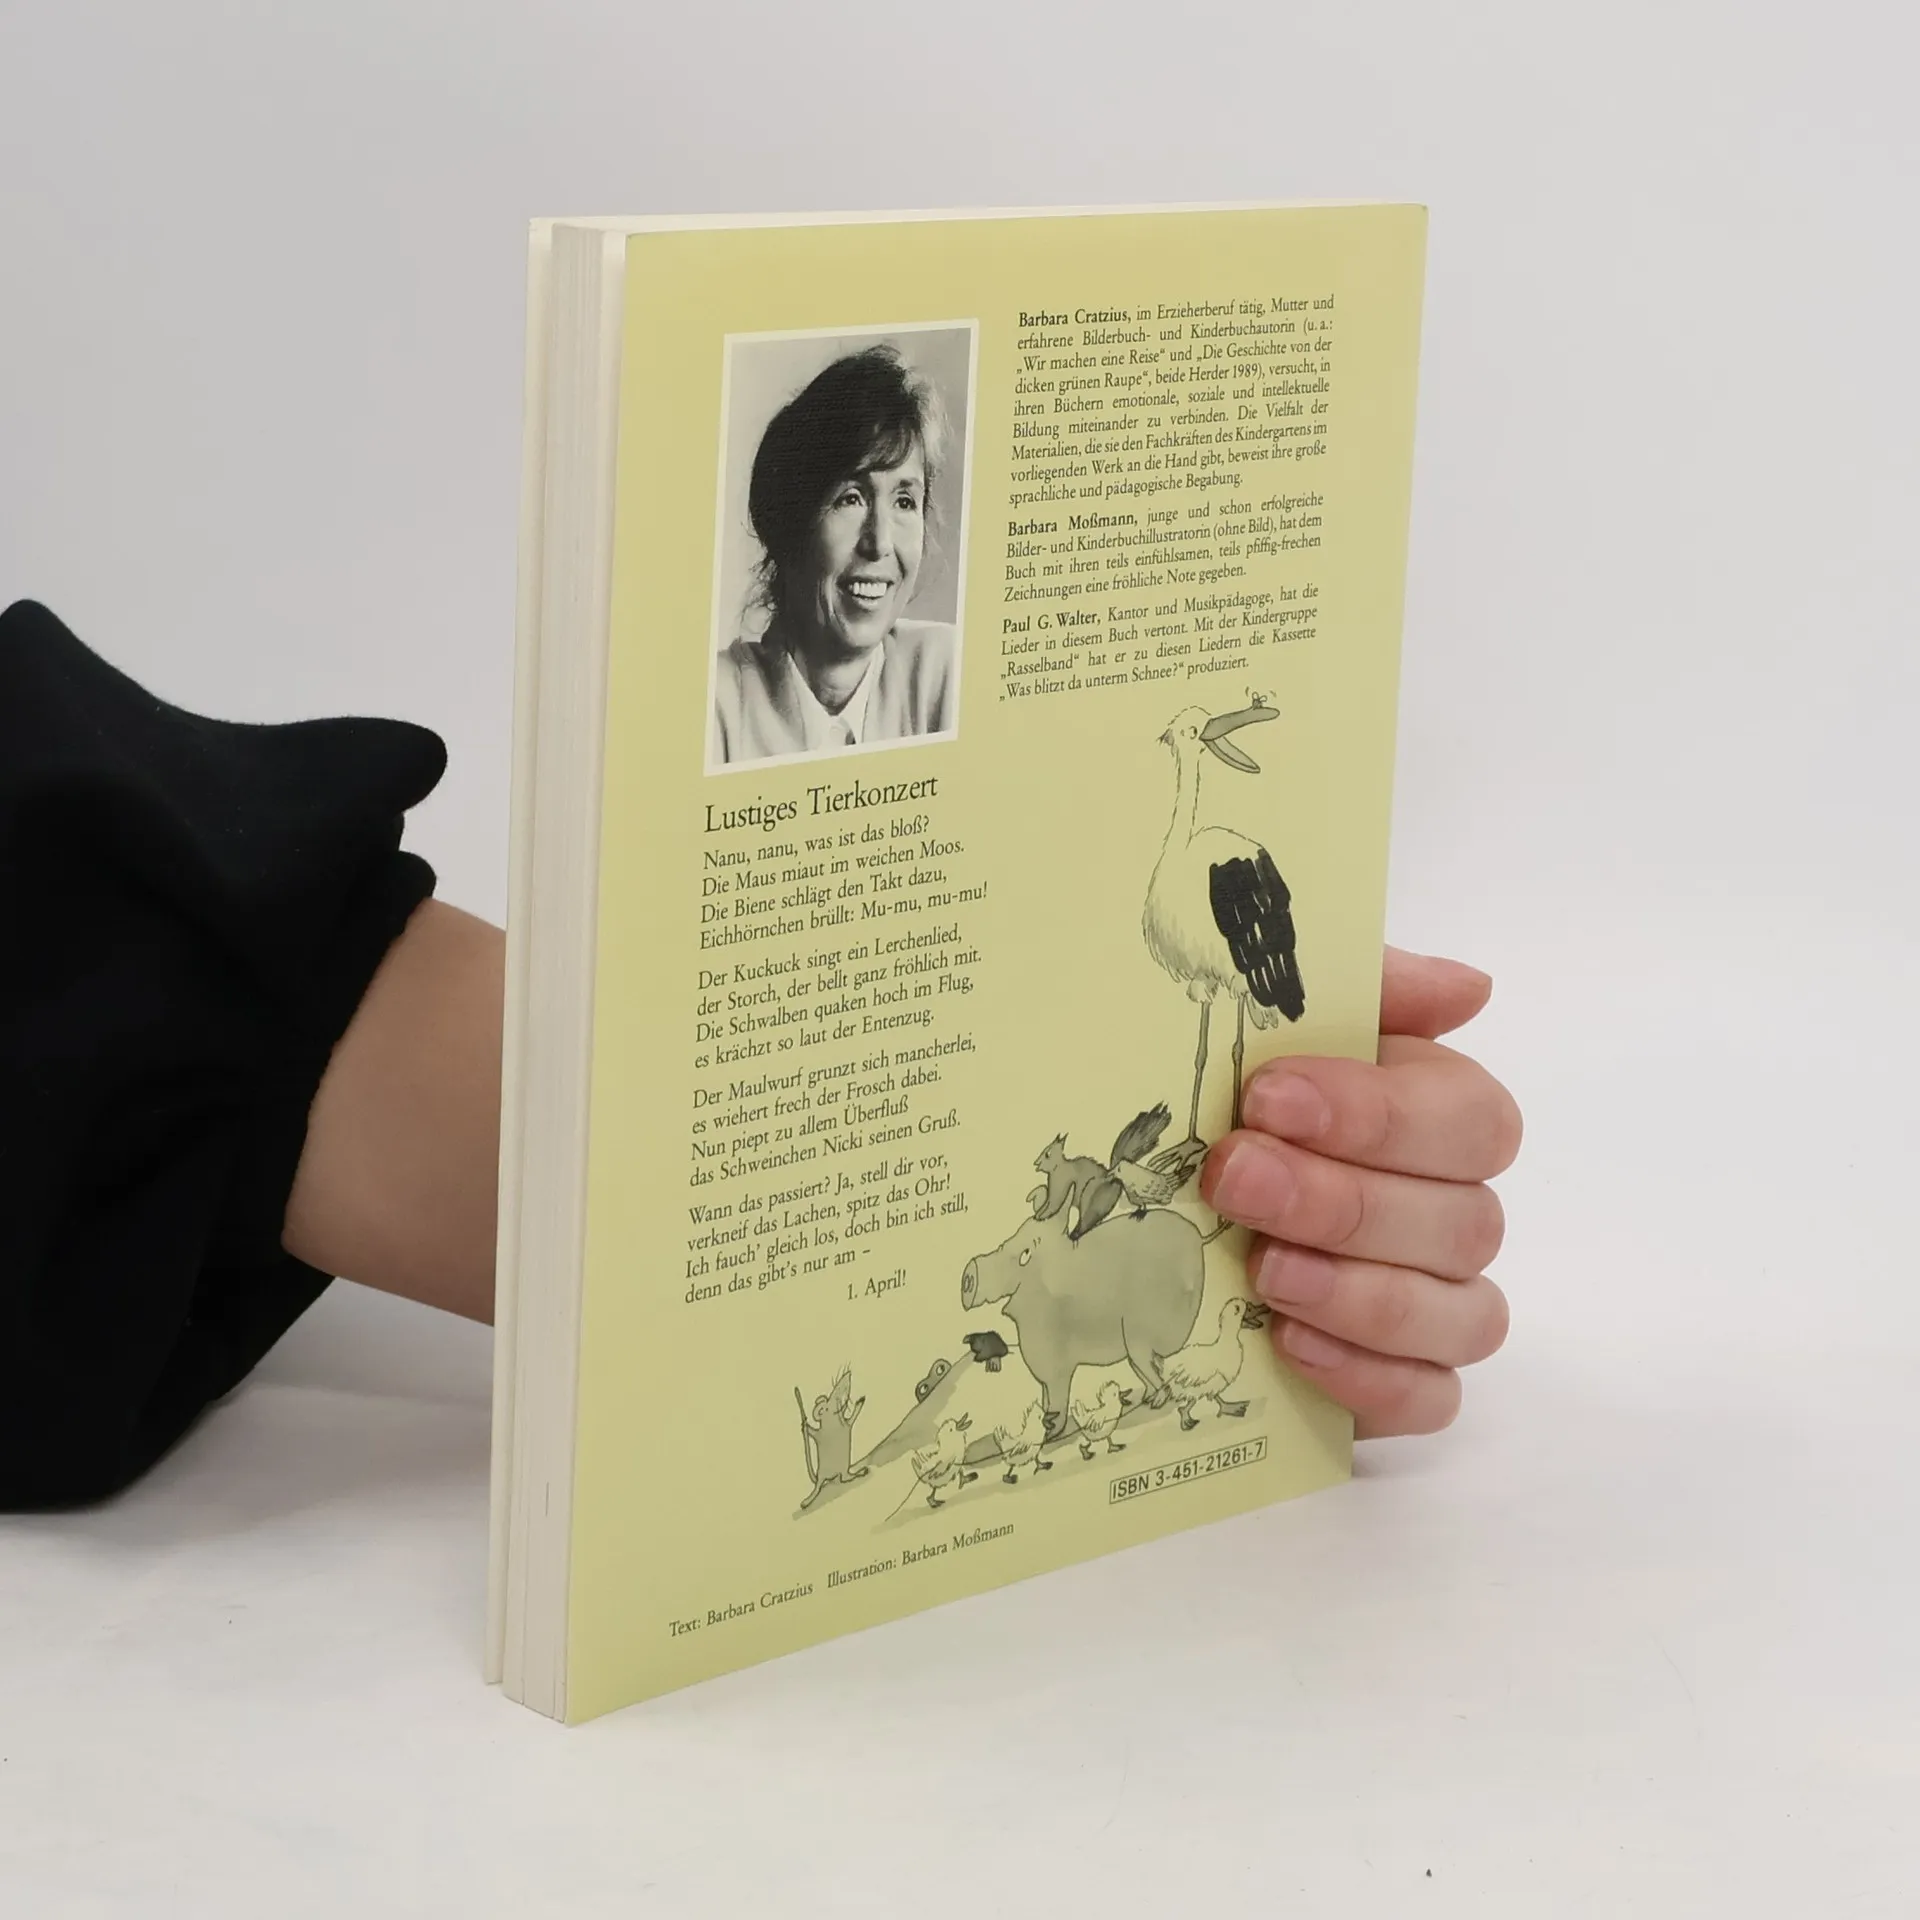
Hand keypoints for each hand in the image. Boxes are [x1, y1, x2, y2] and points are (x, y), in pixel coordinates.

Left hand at [1198, 949, 1519, 1437]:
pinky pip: (1431, 1398)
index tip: (1268, 1097)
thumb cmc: (1227, 1102)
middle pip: (1463, 1220)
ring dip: (1360, 1294)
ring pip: (1462, 1315)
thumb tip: (1468, 988)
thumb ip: (1362, 987)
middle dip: (1342, 1201)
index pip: (1469, 1117)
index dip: (1378, 1113)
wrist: (1143, 1211)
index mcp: (1435, 1111)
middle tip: (1234, 1179)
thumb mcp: (1270, 1021)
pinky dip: (1368, 1377)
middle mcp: (1453, 1209)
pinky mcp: (1404, 1383)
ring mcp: (1439, 1303)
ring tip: (1264, 1270)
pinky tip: (1289, 1344)